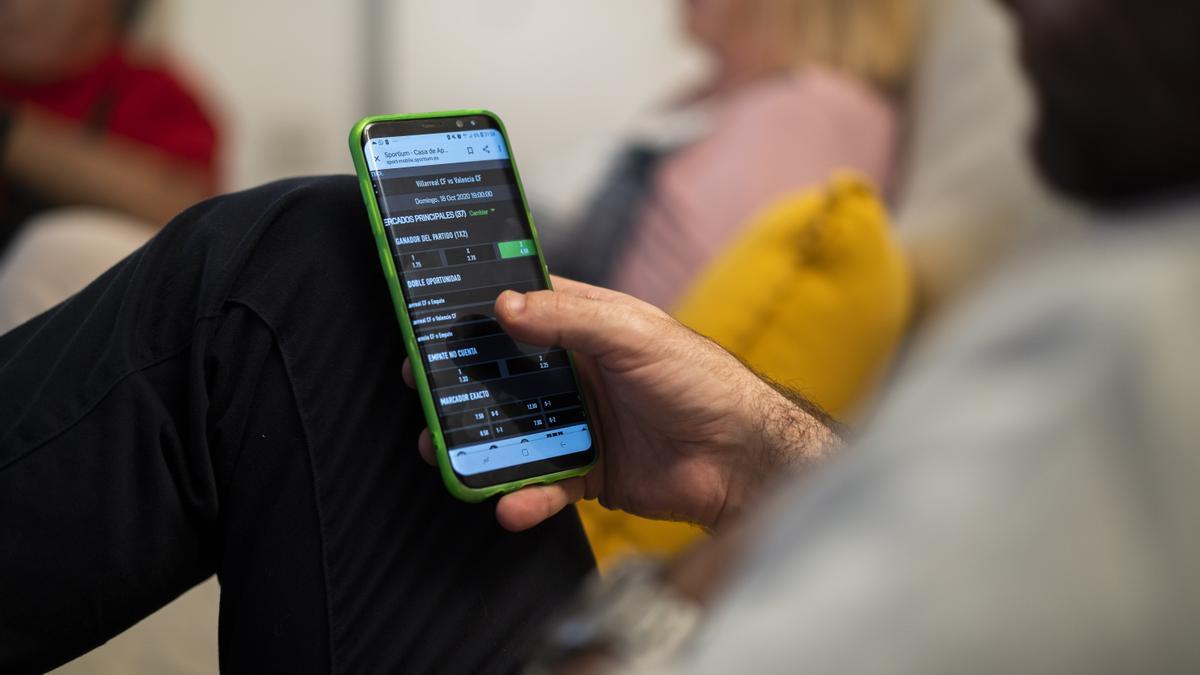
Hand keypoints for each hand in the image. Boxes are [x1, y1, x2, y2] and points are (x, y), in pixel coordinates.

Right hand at [403, 277, 839, 531]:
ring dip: (479, 442)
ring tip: (441, 451)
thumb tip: (505, 306)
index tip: (431, 319)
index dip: (479, 314)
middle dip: (462, 384)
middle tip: (421, 388)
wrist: (742, 460)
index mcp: (587, 327)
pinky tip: (510, 504)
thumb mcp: (632, 335)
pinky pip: (546, 483)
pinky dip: (525, 495)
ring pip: (515, 432)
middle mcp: (579, 372)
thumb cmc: (700, 381)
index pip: (522, 310)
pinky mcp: (592, 472)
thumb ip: (567, 319)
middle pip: (506, 376)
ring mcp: (583, 423)